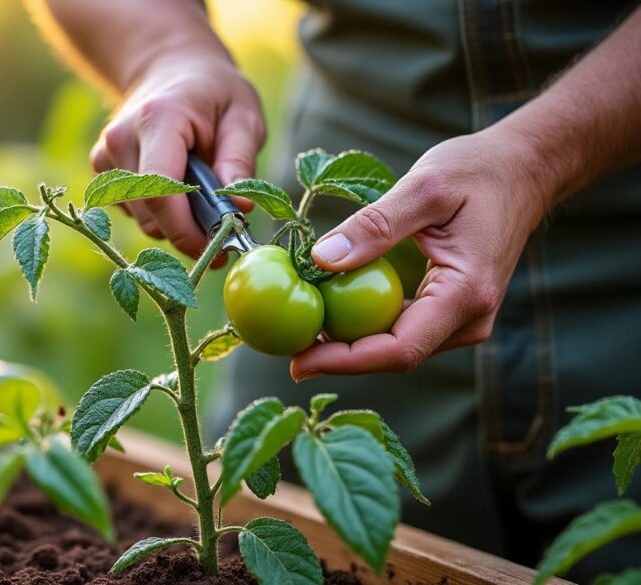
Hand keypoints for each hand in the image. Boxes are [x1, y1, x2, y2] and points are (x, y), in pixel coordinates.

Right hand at [90, 55, 265, 260]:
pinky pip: (134, 212)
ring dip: (176, 222)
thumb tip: (239, 208)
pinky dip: (159, 212)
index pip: (160, 192)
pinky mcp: (101, 170)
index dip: (186, 230)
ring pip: (142, 219)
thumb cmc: (213, 92)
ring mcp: (105, 155)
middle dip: (189, 231)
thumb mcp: (243, 115)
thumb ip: (240, 161)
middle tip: (223, 227)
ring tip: (201, 195)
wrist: (170, 68)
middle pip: (150, 214)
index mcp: (158, 120)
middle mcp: (120, 139)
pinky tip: (175, 187)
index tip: (218, 248)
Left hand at [290, 128, 554, 378]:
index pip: (399, 350)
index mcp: (465, 295)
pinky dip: (363, 323)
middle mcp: (468, 319)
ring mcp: (460, 318)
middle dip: (337, 356)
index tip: (298, 361)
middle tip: (283, 346)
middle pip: (392, 355)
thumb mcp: (424, 187)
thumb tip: (321, 259)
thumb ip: (375, 225)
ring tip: (297, 329)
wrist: (524, 170)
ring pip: (394, 345)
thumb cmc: (478, 172)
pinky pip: (401, 326)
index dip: (344, 361)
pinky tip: (327, 310)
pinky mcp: (449, 308)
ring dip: (347, 342)